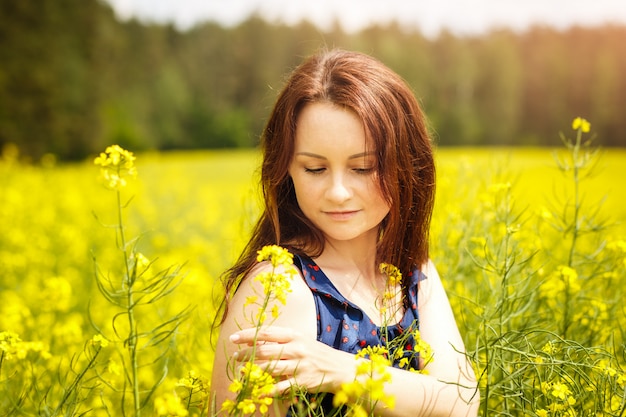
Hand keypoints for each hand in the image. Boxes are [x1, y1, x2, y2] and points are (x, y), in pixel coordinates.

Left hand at [229, 326, 351, 394]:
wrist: (338, 368)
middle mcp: (296, 348)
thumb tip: (253, 341)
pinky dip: (267, 390)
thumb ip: (280, 341)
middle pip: (264, 350)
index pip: (266, 333)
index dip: (248, 335)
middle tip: (235, 357)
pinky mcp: (302, 382)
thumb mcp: (300, 341)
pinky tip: (257, 391)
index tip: (233, 338)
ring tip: (242, 373)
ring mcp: (299, 366)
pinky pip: (280, 387)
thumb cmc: (315, 353)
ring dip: (252, 372)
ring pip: (269, 369)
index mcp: (294, 335)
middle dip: (246, 354)